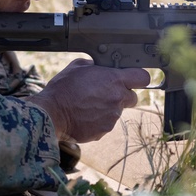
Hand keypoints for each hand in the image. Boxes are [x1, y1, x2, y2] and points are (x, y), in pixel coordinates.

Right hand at [26, 59, 149, 142]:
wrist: (52, 114)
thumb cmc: (63, 89)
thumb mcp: (77, 66)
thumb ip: (94, 65)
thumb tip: (97, 67)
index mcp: (114, 80)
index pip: (143, 77)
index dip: (138, 78)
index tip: (133, 79)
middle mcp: (117, 98)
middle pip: (133, 97)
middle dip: (123, 95)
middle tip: (106, 93)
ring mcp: (112, 116)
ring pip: (117, 111)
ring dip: (108, 108)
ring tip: (88, 105)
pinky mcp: (105, 130)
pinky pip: (106, 123)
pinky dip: (99, 120)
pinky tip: (85, 115)